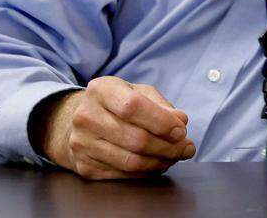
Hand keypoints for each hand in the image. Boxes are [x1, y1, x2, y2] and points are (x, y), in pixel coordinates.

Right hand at [40, 77, 195, 179]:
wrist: (80, 121)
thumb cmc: (117, 104)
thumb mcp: (139, 93)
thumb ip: (162, 106)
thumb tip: (181, 121)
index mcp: (101, 90)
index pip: (133, 107)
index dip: (162, 122)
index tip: (182, 131)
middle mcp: (85, 116)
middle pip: (135, 139)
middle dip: (169, 147)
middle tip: (187, 149)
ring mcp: (81, 143)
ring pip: (131, 161)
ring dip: (161, 162)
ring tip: (176, 156)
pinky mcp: (83, 166)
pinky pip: (123, 175)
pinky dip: (146, 172)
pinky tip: (157, 164)